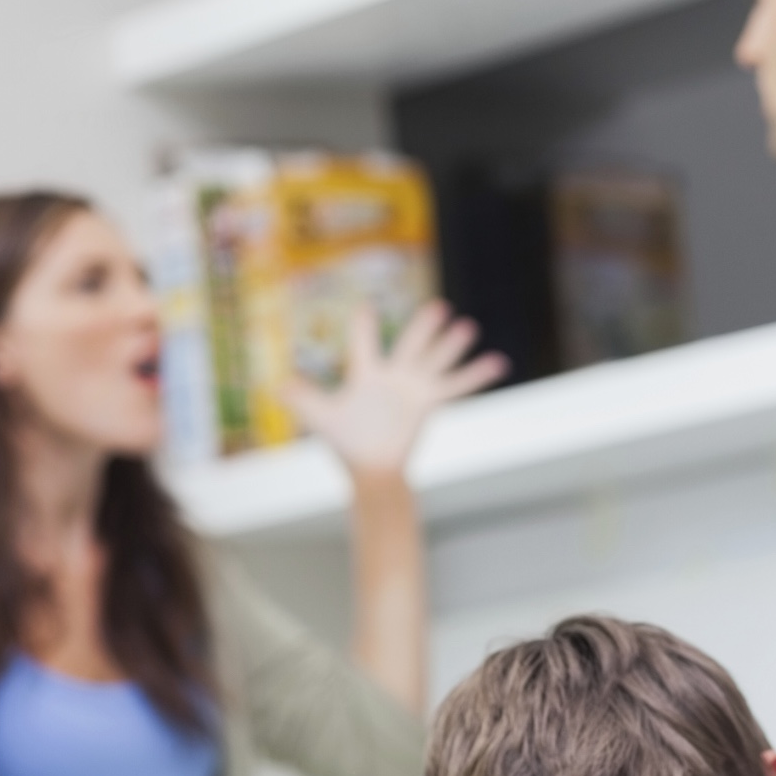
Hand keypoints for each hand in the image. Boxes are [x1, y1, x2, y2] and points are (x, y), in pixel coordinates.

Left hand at [289, 300, 506, 481]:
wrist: (370, 468)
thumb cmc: (346, 443)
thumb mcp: (322, 416)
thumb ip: (304, 397)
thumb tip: (275, 385)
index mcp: (366, 373)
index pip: (364, 343)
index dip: (364, 326)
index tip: (366, 306)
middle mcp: (393, 376)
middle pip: (410, 345)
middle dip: (423, 329)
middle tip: (439, 307)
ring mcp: (413, 388)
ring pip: (435, 361)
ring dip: (450, 346)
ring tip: (467, 327)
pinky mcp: (429, 403)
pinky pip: (456, 386)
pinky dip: (477, 375)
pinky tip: (499, 362)